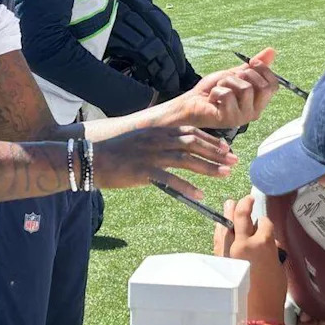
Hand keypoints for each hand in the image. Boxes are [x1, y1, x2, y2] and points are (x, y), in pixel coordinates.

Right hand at [96, 126, 236, 199]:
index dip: (210, 139)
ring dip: (209, 167)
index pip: (191, 131)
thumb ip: (158, 142)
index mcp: (158, 131)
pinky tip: (200, 193)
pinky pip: (170, 179)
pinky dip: (187, 186)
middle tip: (234, 161)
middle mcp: (158, 139)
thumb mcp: (140, 139)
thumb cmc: (114, 151)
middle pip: (194, 143)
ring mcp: (151, 154)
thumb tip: (175, 148)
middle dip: (216, 152)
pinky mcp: (144, 171)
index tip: (226, 148)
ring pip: (187, 159)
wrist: (90, 158)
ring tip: (225, 175)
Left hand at [175, 48, 278, 128]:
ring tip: (219, 88)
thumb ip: (253, 66)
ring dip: (227, 82)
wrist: (192, 102)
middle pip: (263, 86)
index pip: (273, 85)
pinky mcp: (228, 120)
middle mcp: (254, 112)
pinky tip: (212, 99)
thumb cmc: (214, 89)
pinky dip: (216, 91)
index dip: (263, 70)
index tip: (249, 64)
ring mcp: (242, 118)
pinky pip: (228, 95)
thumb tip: (272, 50)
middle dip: (243, 75)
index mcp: (258, 102)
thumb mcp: (235, 74)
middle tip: (229, 80)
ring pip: (245, 89)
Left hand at [215, 196, 286, 321]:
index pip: (264, 223)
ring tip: (230, 203)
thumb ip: (273, 250)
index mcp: (263, 243)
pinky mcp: (221, 259)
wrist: (257, 313)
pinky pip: (219, 239)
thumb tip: (268, 242)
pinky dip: (221, 230)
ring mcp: (230, 250)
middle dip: (245, 204)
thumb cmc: (273, 293)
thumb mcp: (279, 267)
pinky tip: (222, 224)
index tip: (265, 222)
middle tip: (247, 198)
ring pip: (227, 225)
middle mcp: (244, 243)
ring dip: (229, 213)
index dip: (266, 222)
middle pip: (242, 216)